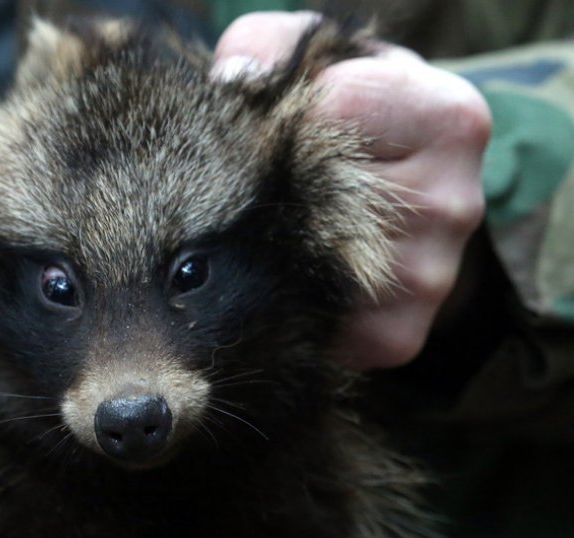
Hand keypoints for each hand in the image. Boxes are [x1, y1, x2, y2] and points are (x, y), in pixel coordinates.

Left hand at [212, 12, 490, 369]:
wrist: (400, 190)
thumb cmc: (351, 117)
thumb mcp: (323, 59)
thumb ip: (272, 47)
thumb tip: (235, 82)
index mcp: (448, 121)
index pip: (331, 114)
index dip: (281, 119)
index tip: (279, 125)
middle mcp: (454, 206)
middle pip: (312, 202)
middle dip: (269, 193)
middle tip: (261, 187)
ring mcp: (430, 281)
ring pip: (304, 270)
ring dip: (270, 251)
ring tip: (276, 227)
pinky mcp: (397, 338)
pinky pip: (314, 328)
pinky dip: (285, 304)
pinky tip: (289, 275)